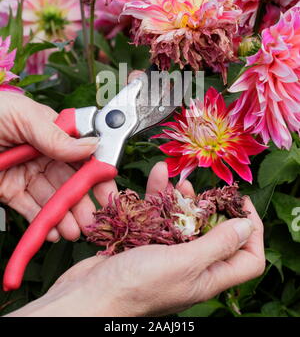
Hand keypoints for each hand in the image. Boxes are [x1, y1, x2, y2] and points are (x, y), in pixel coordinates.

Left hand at [0, 92, 117, 241]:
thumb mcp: (23, 116)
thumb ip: (55, 135)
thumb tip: (91, 146)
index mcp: (50, 131)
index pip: (80, 154)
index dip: (96, 173)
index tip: (107, 191)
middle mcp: (41, 153)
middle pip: (68, 180)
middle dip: (81, 201)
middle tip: (91, 220)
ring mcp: (25, 173)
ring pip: (51, 197)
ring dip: (63, 216)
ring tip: (73, 231)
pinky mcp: (8, 190)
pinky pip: (28, 207)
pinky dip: (41, 221)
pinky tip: (52, 230)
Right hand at [9, 162, 264, 316]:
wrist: (87, 295)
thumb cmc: (136, 286)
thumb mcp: (184, 263)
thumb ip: (218, 244)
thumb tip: (248, 226)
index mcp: (208, 277)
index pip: (248, 259)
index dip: (252, 231)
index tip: (242, 202)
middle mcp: (190, 267)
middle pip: (213, 233)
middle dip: (211, 207)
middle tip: (203, 189)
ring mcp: (165, 256)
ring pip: (182, 221)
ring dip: (180, 198)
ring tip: (175, 181)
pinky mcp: (144, 245)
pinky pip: (157, 218)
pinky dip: (156, 199)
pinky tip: (154, 180)